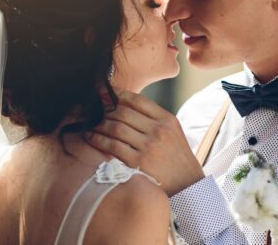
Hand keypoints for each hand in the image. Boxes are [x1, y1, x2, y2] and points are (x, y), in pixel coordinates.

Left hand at [86, 89, 204, 195]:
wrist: (187, 186)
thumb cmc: (177, 159)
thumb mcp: (174, 133)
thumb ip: (155, 120)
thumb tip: (126, 107)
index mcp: (167, 120)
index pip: (139, 101)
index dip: (118, 94)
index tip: (105, 91)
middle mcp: (158, 130)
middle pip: (124, 112)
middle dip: (104, 108)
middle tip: (92, 107)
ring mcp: (148, 146)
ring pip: (116, 127)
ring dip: (98, 123)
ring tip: (89, 122)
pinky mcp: (138, 162)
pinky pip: (112, 146)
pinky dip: (98, 139)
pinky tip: (90, 137)